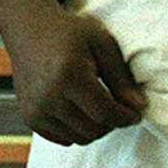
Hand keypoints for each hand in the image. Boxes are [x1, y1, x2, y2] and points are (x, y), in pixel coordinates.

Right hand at [3, 5, 146, 145]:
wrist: (29, 29)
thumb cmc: (69, 32)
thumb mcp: (101, 43)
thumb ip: (121, 77)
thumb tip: (139, 107)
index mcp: (69, 75)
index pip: (105, 112)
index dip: (125, 117)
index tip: (136, 114)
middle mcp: (49, 96)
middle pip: (93, 130)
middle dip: (112, 123)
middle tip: (119, 107)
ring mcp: (36, 110)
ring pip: (79, 138)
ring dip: (95, 128)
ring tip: (101, 106)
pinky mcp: (29, 118)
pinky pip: (62, 138)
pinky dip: (77, 130)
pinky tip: (82, 110)